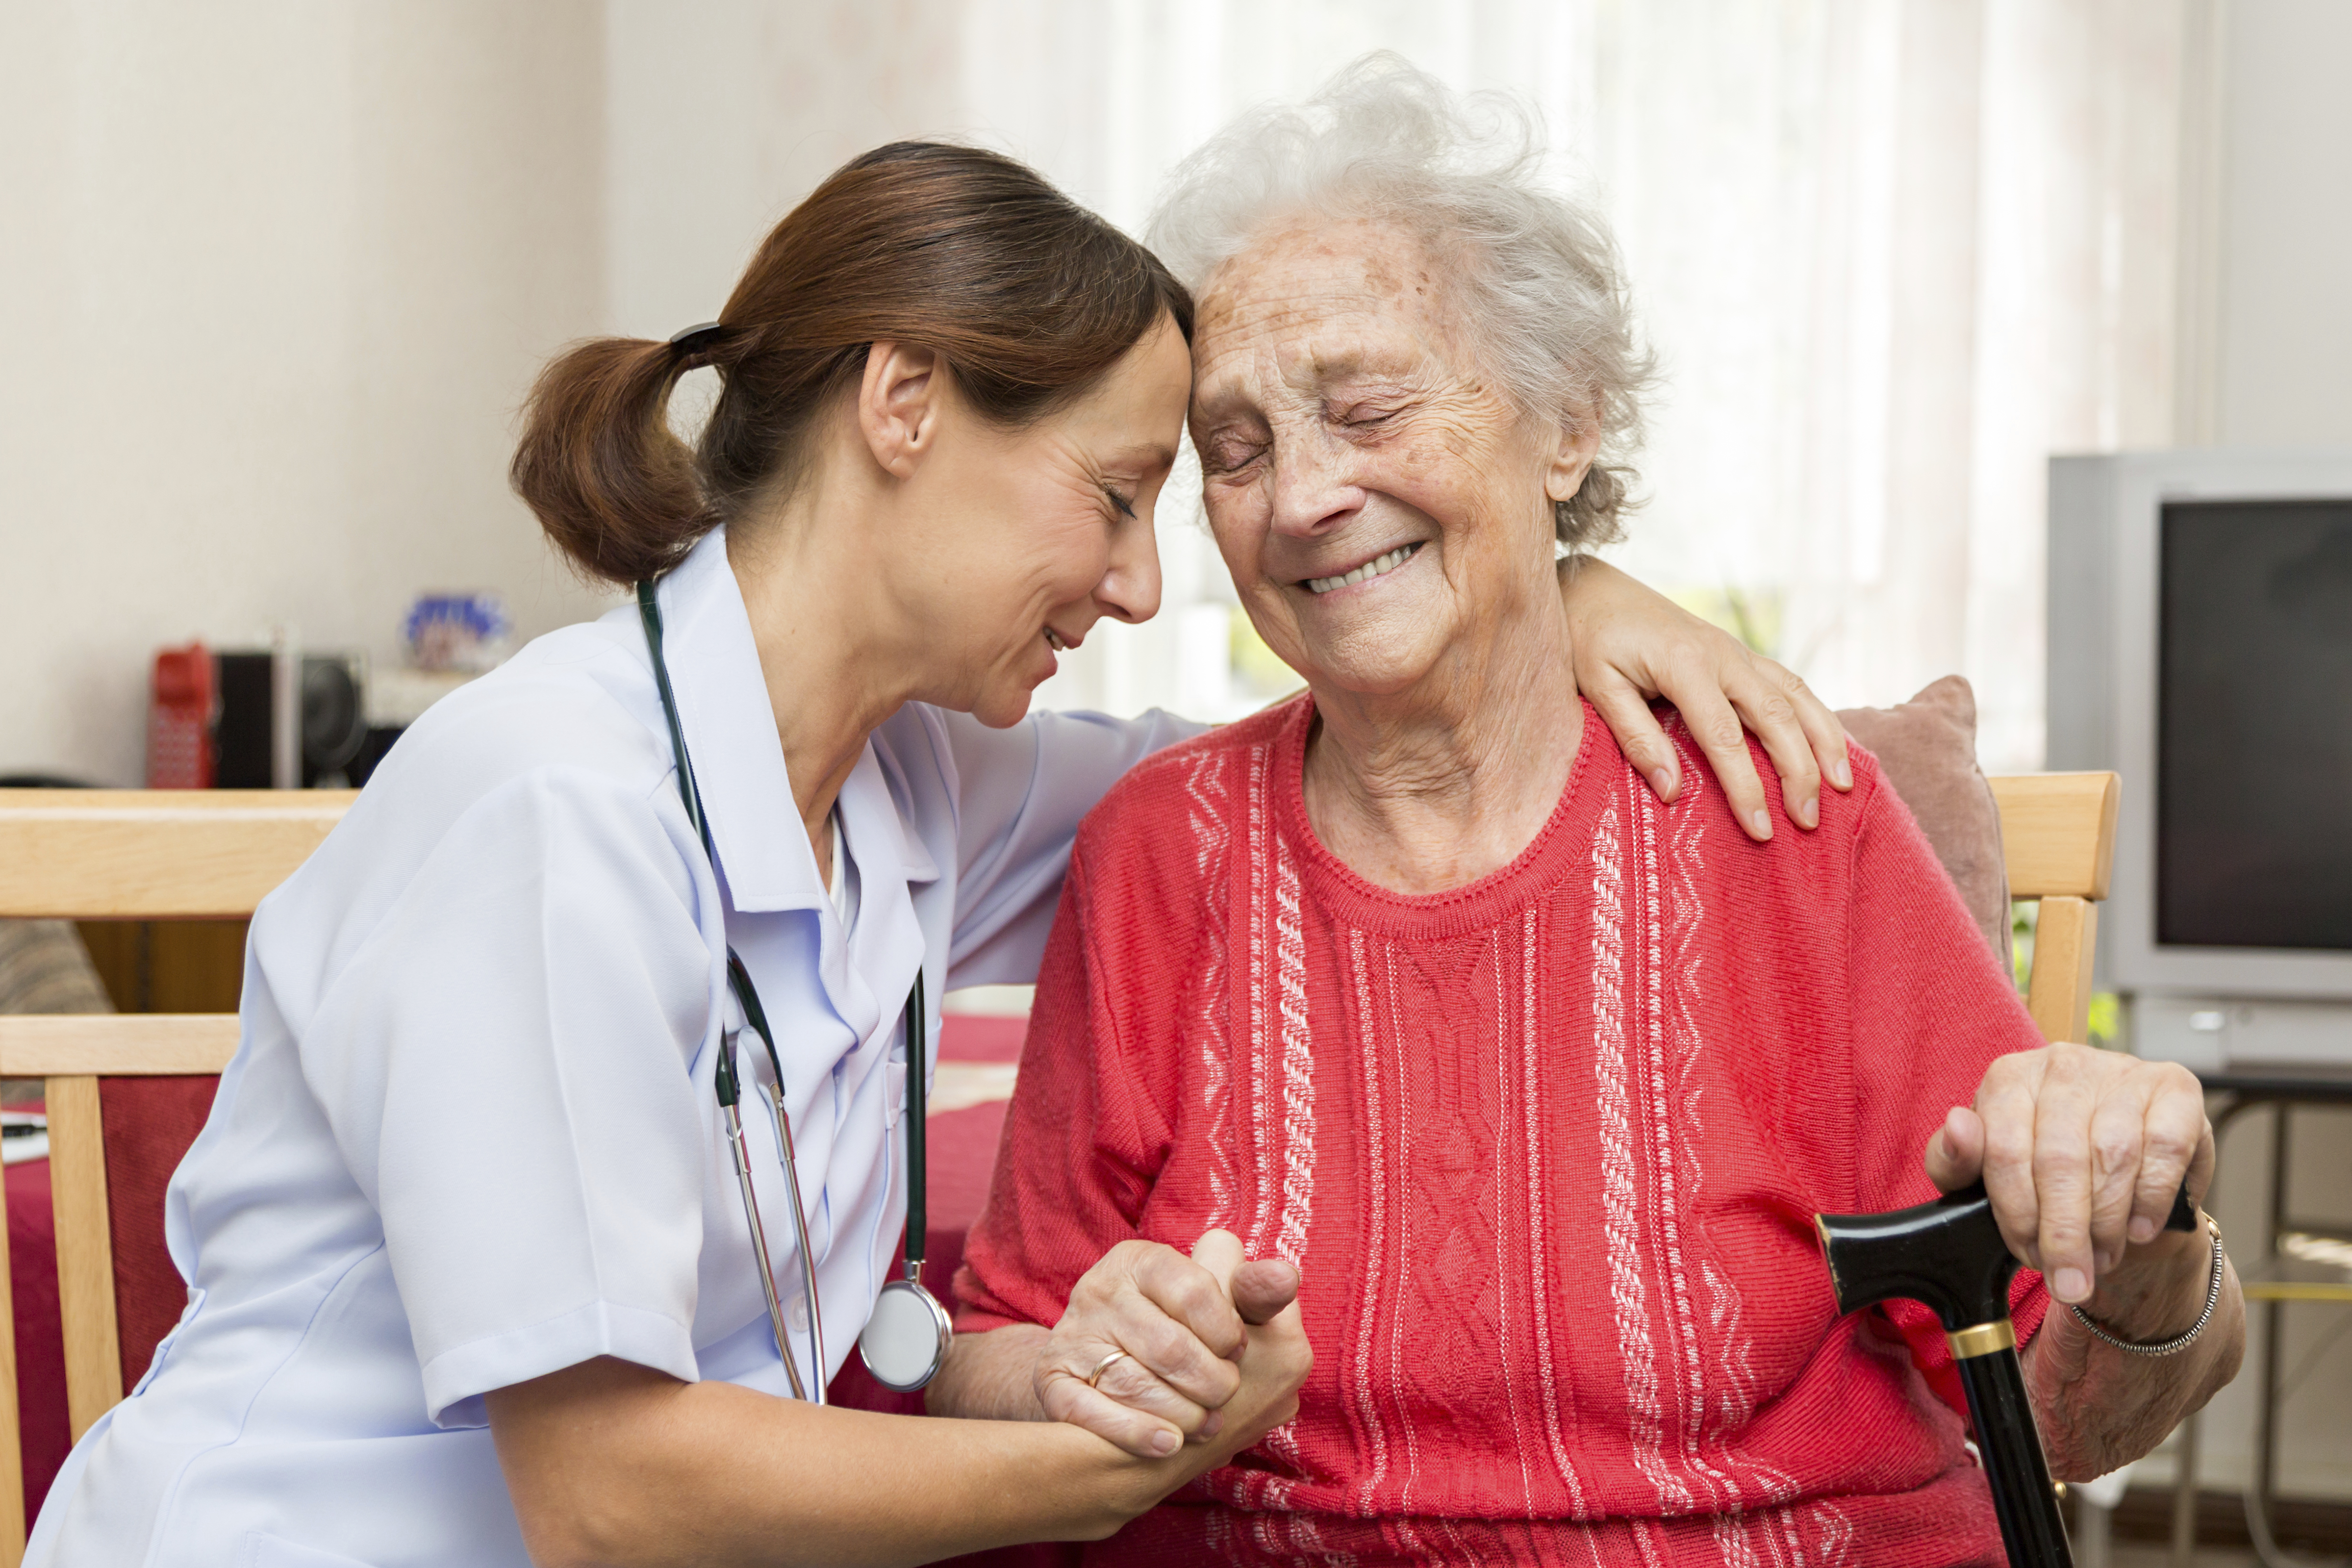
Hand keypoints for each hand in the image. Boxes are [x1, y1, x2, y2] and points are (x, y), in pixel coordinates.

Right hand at [1033, 1230, 1301, 1458]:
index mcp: (1140, 1260)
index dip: (1228, 1330)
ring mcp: (1071, 1336)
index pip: (1196, 1291)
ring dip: (1184, 1414)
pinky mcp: (1052, 1381)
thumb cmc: (1176, 1327)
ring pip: (1137, 1385)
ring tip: (1205, 1422)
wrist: (1102, 1365)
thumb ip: (1253, 1290)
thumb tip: (1287, 1277)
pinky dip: (1136, 1433)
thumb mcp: (1215, 1299)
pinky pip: (1092, 1413)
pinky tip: (1169, 1443)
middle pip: (1171, 1347)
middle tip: (1226, 1394)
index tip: (1238, 1348)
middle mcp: (1098, 1289)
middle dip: (1212, 1382)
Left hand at [1559, 556, 1850, 840]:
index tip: (1761, 830)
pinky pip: (1790, 684)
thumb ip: (1634, 736)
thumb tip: (1672, 791)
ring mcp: (1737, 651)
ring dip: (1825, 740)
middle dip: (1799, 771)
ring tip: (1843, 785)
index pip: (1725, 737)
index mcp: (1685, 665)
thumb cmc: (1590, 639)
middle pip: (1777, 718)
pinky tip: (1830, 746)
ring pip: (1797, 696)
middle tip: (1808, 822)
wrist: (1594, 588)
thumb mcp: (1598, 686)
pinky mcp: (1740, 653)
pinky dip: (1816, 715)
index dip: (1746, 787)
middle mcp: (1723, 655)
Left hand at [1926, 1043, 2214, 1308]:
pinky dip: (2152, 1197)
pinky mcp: (2174, 1087)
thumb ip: (1954, 1158)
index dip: (2016, 1214)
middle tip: (2069, 1279)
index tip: (2027, 1256)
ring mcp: (2121, 1070)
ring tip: (2102, 1259)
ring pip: (2112, 1155)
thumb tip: (1958, 1128)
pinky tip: (2140, 1228)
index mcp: (2008, 1078)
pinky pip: (2165, 1148)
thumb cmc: (2043, 1173)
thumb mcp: (1986, 1172)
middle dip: (2063, 1233)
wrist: (2120, 1175)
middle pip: (2059, 1159)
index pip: (2003, 1149)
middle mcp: (2062, 1064)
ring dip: (2107, 1222)